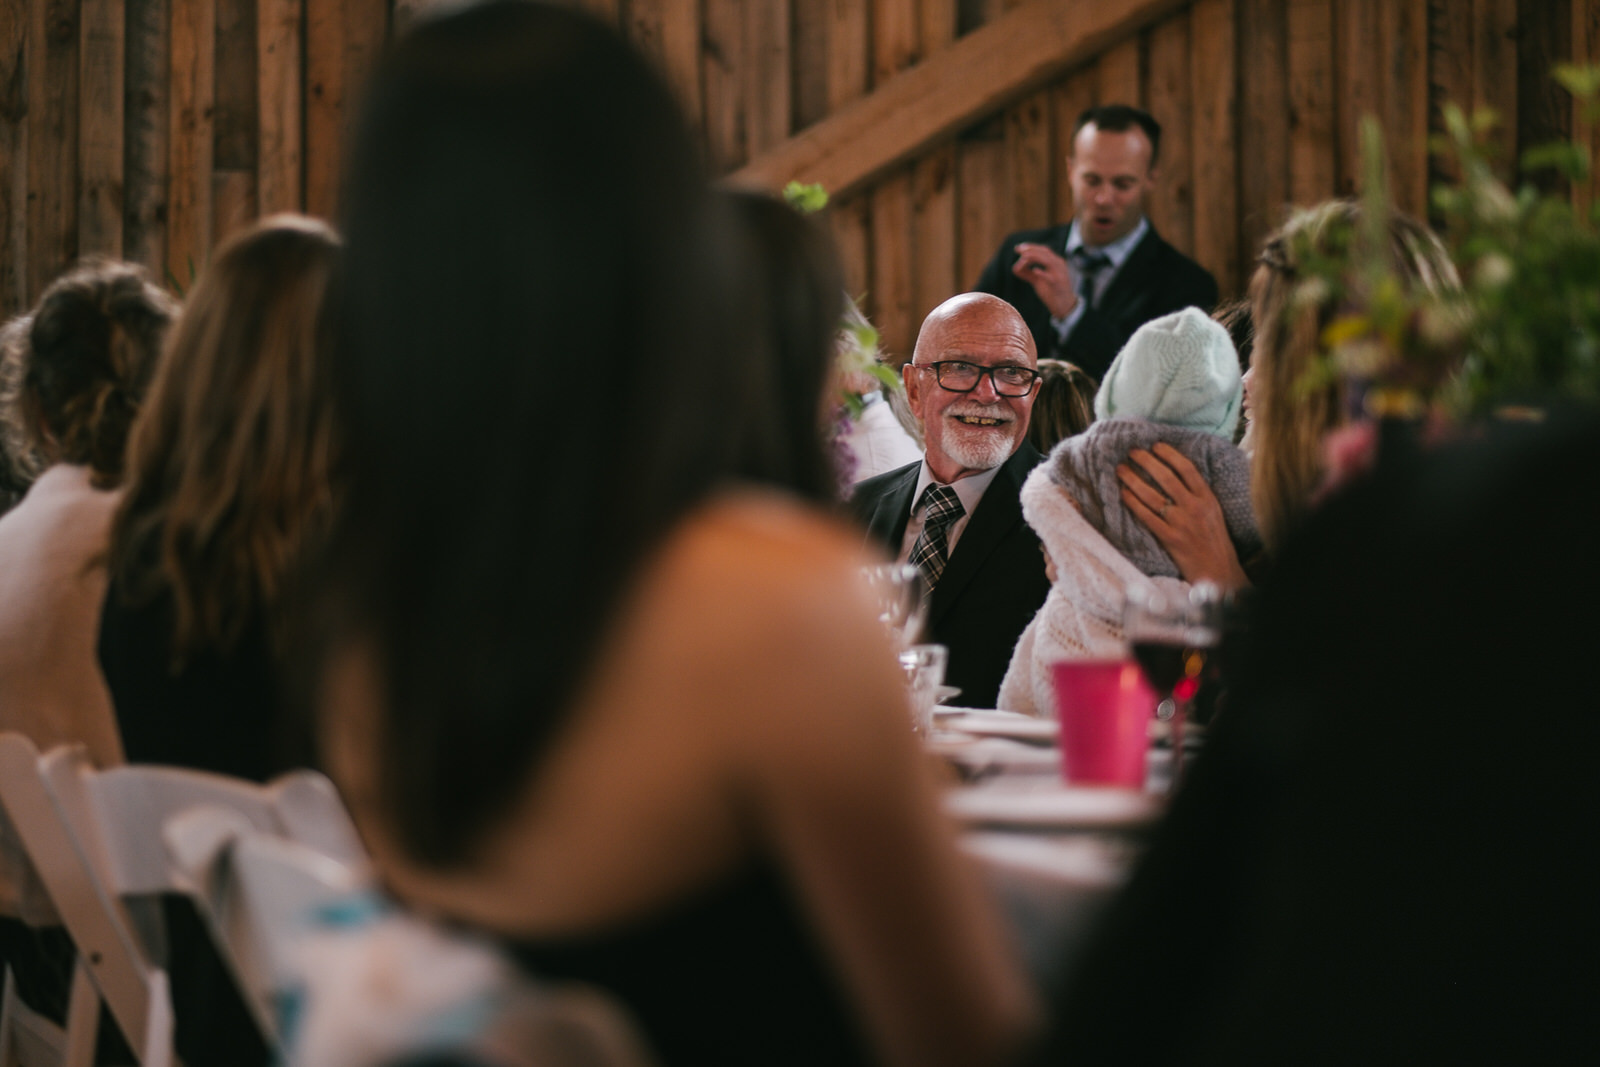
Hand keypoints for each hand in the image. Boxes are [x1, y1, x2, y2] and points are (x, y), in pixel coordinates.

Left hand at [1009, 242, 1078, 319]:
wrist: (1065, 306)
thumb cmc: (1052, 293)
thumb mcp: (1039, 281)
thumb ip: (1028, 274)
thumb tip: (1015, 269)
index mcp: (1055, 263)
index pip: (1044, 250)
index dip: (1031, 247)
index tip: (1019, 248)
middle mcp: (1059, 265)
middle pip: (1045, 252)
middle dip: (1031, 249)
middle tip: (1018, 250)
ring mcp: (1060, 274)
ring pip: (1048, 261)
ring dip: (1034, 257)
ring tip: (1023, 257)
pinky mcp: (1058, 285)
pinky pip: (1051, 277)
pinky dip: (1043, 273)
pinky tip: (1035, 271)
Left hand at [1117, 442, 1250, 590]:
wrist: (1217, 569)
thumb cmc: (1213, 539)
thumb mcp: (1213, 511)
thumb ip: (1198, 494)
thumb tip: (1175, 473)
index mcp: (1207, 497)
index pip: (1187, 469)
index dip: (1169, 454)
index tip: (1155, 445)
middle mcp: (1194, 507)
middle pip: (1166, 477)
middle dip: (1146, 461)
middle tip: (1132, 452)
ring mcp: (1181, 523)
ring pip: (1152, 495)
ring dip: (1133, 480)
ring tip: (1121, 469)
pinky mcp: (1170, 538)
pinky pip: (1146, 516)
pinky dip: (1133, 503)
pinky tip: (1122, 493)